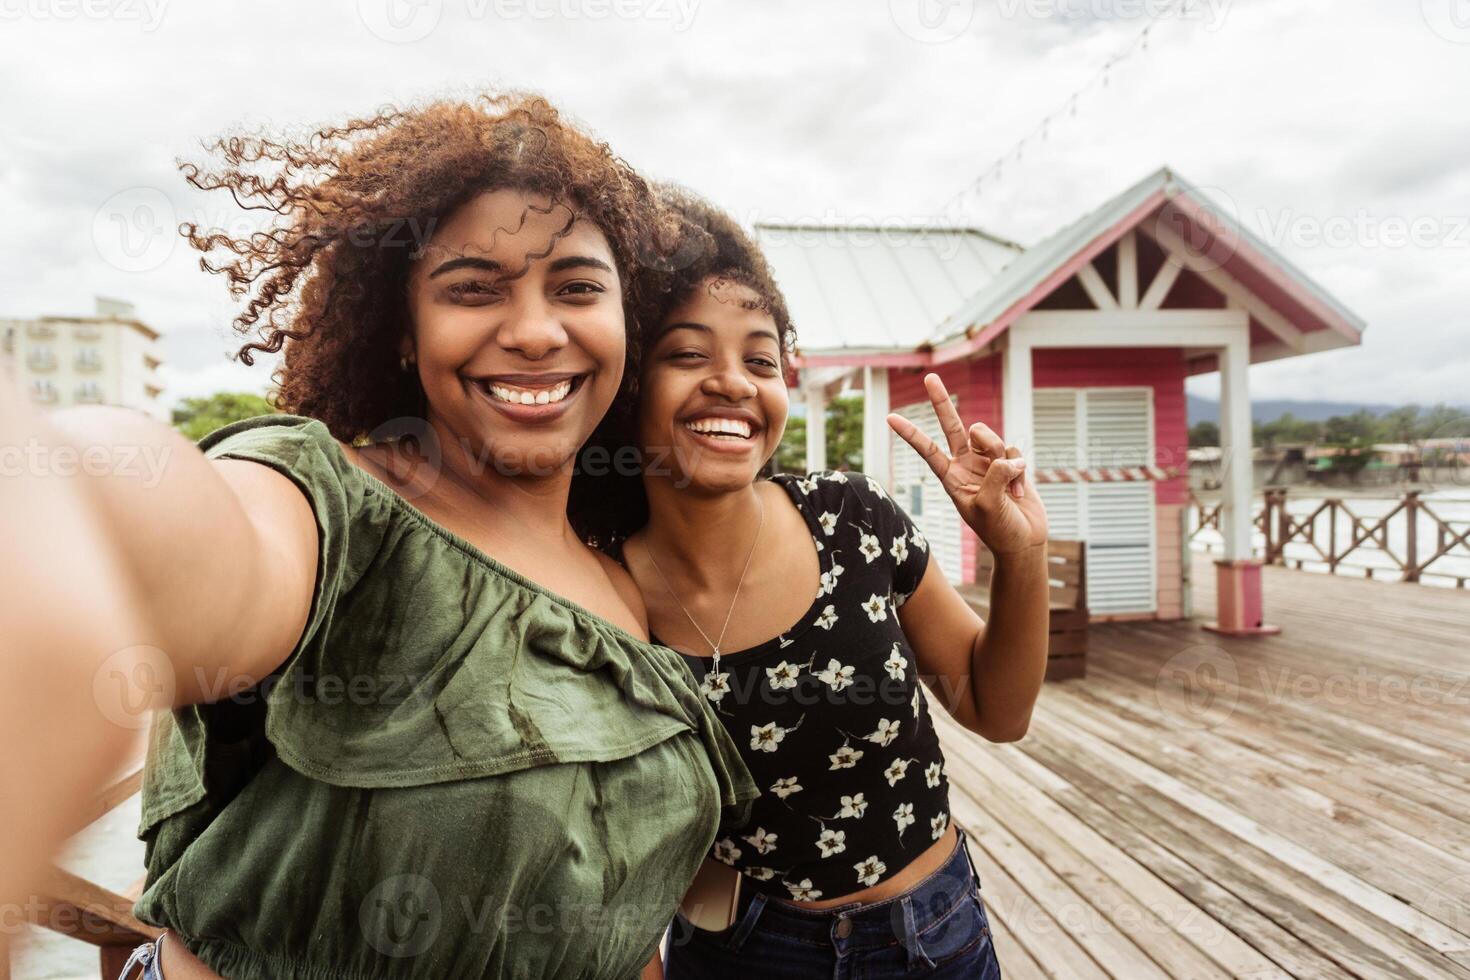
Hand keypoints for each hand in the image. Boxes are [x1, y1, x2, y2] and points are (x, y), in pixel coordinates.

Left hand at [887, 373, 1047, 557]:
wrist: (1023, 542)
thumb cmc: (999, 530)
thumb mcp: (987, 505)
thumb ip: (992, 475)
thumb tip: (1005, 456)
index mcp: (951, 477)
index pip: (927, 450)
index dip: (911, 433)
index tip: (890, 418)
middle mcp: (966, 464)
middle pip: (952, 426)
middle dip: (941, 401)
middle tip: (929, 377)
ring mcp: (988, 461)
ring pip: (990, 438)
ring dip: (1001, 457)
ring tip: (1008, 486)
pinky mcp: (1010, 462)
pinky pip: (1013, 451)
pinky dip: (1019, 470)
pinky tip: (1020, 491)